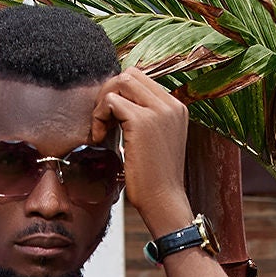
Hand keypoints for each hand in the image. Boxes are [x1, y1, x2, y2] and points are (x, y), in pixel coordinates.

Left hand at [91, 68, 193, 238]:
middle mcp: (171, 104)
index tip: (111, 120)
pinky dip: (99, 117)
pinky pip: (111, 101)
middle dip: (109, 94)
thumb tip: (119, 104)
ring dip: (103, 103)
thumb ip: (146, 121)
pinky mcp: (142, 121)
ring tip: (101, 130)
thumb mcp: (156, 143)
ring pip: (121, 82)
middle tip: (102, 122)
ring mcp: (158, 111)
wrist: (163, 202)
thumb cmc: (154, 180)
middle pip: (130, 74)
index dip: (120, 94)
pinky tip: (99, 138)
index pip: (142, 80)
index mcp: (176, 107)